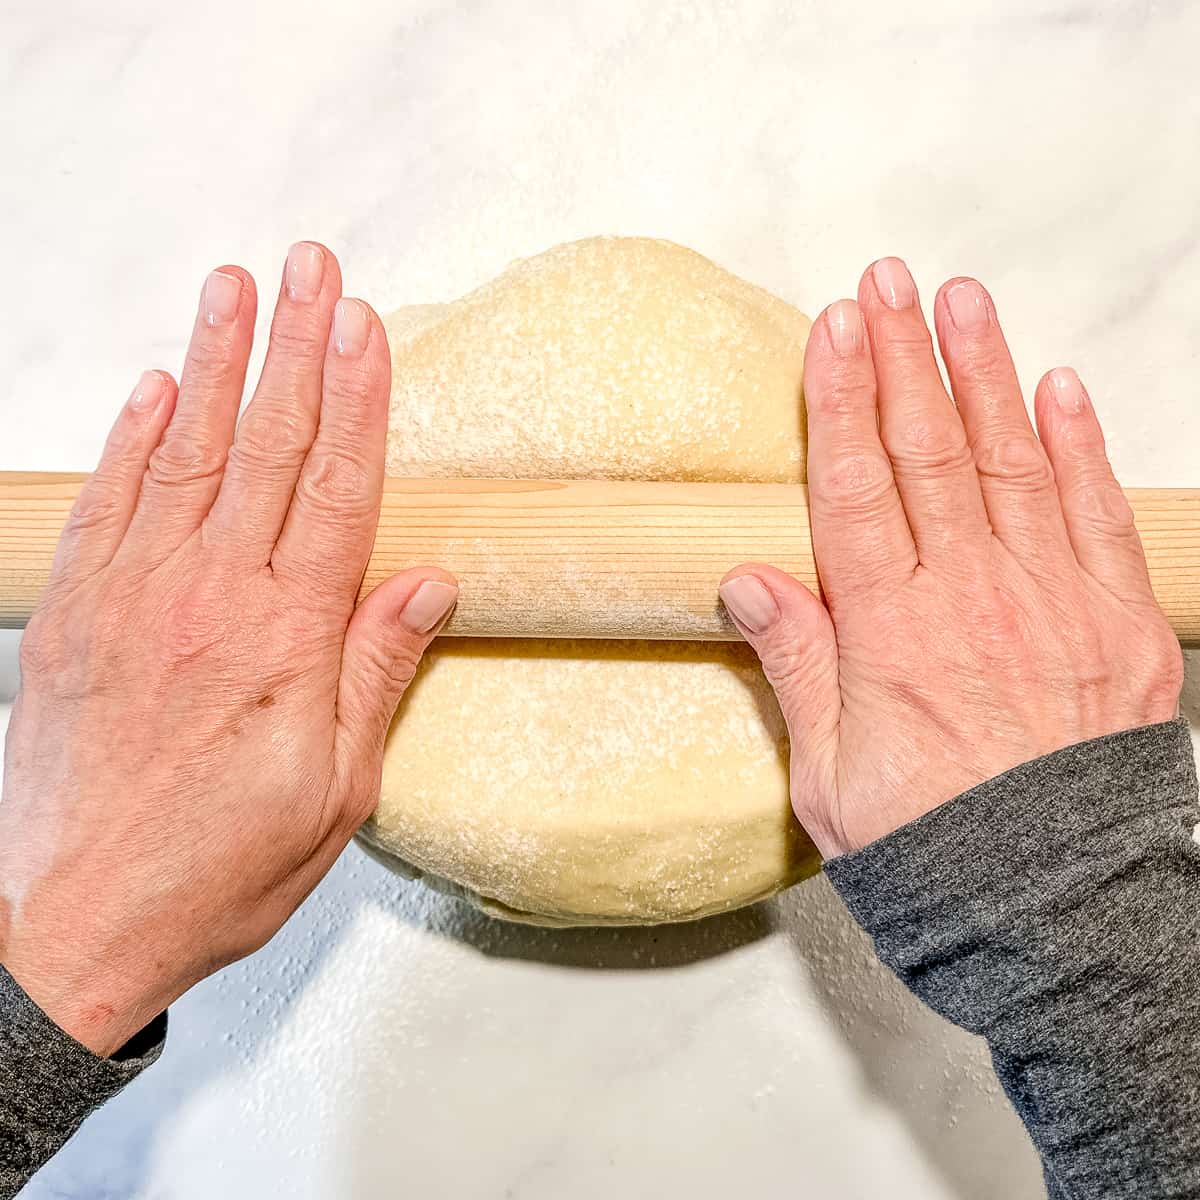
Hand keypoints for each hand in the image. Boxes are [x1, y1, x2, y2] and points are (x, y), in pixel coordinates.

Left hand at [0, 244, 456, 1055]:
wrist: (75, 921)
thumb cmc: (218, 866)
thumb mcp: (335, 793)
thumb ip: (375, 676)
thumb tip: (427, 587)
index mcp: (285, 639)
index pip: (336, 489)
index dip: (356, 400)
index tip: (366, 326)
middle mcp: (209, 598)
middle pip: (265, 447)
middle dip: (294, 347)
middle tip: (311, 266)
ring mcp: (135, 597)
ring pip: (186, 454)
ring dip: (215, 364)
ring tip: (235, 288)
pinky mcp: (79, 614)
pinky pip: (110, 503)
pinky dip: (132, 438)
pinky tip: (156, 390)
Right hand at [720, 258, 1181, 858]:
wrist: (1060, 913)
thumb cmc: (933, 851)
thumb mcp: (830, 780)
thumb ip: (800, 666)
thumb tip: (750, 580)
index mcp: (893, 637)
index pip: (855, 490)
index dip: (839, 402)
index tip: (832, 328)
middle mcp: (974, 601)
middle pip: (929, 456)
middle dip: (903, 359)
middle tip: (887, 282)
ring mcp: (1055, 604)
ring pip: (1012, 463)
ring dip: (983, 375)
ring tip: (961, 301)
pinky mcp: (1121, 625)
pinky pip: (1097, 516)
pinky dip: (1078, 446)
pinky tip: (1056, 387)